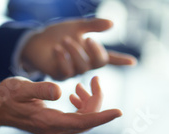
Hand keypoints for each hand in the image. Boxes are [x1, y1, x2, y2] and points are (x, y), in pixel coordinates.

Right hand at [0, 76, 121, 133]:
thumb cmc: (7, 97)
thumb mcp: (20, 88)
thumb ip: (40, 88)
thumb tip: (60, 90)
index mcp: (50, 123)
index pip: (83, 121)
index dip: (102, 116)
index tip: (119, 112)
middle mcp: (56, 130)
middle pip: (87, 120)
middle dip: (97, 101)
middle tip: (95, 79)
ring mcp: (56, 130)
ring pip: (84, 119)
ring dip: (89, 102)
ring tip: (82, 85)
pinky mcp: (55, 126)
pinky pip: (76, 118)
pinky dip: (81, 105)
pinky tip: (76, 93)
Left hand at [22, 18, 136, 79]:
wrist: (35, 41)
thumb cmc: (57, 34)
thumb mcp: (76, 26)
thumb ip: (93, 26)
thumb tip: (112, 24)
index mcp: (90, 53)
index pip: (109, 58)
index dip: (121, 60)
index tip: (133, 62)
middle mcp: (84, 65)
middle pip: (97, 63)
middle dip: (94, 51)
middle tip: (87, 38)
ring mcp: (73, 72)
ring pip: (81, 67)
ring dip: (75, 52)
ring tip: (65, 40)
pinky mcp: (59, 75)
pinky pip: (66, 71)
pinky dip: (62, 59)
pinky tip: (56, 49)